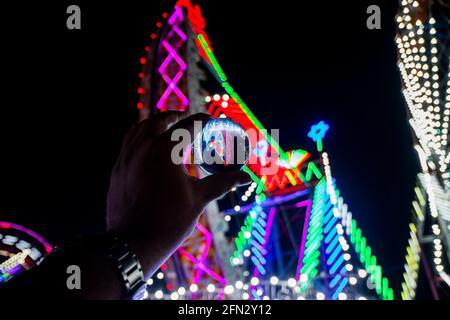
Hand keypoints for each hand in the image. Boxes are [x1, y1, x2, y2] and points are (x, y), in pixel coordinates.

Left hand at [106, 112, 251, 276]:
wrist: (134, 243)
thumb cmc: (169, 221)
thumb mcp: (199, 198)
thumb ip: (222, 182)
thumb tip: (246, 178)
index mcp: (165, 150)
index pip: (188, 127)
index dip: (202, 121)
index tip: (211, 120)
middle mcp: (143, 147)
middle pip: (160, 120)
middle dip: (176, 117)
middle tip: (187, 119)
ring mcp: (127, 156)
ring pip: (140, 128)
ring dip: (155, 124)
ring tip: (167, 128)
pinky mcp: (118, 168)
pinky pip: (129, 143)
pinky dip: (141, 138)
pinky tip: (149, 148)